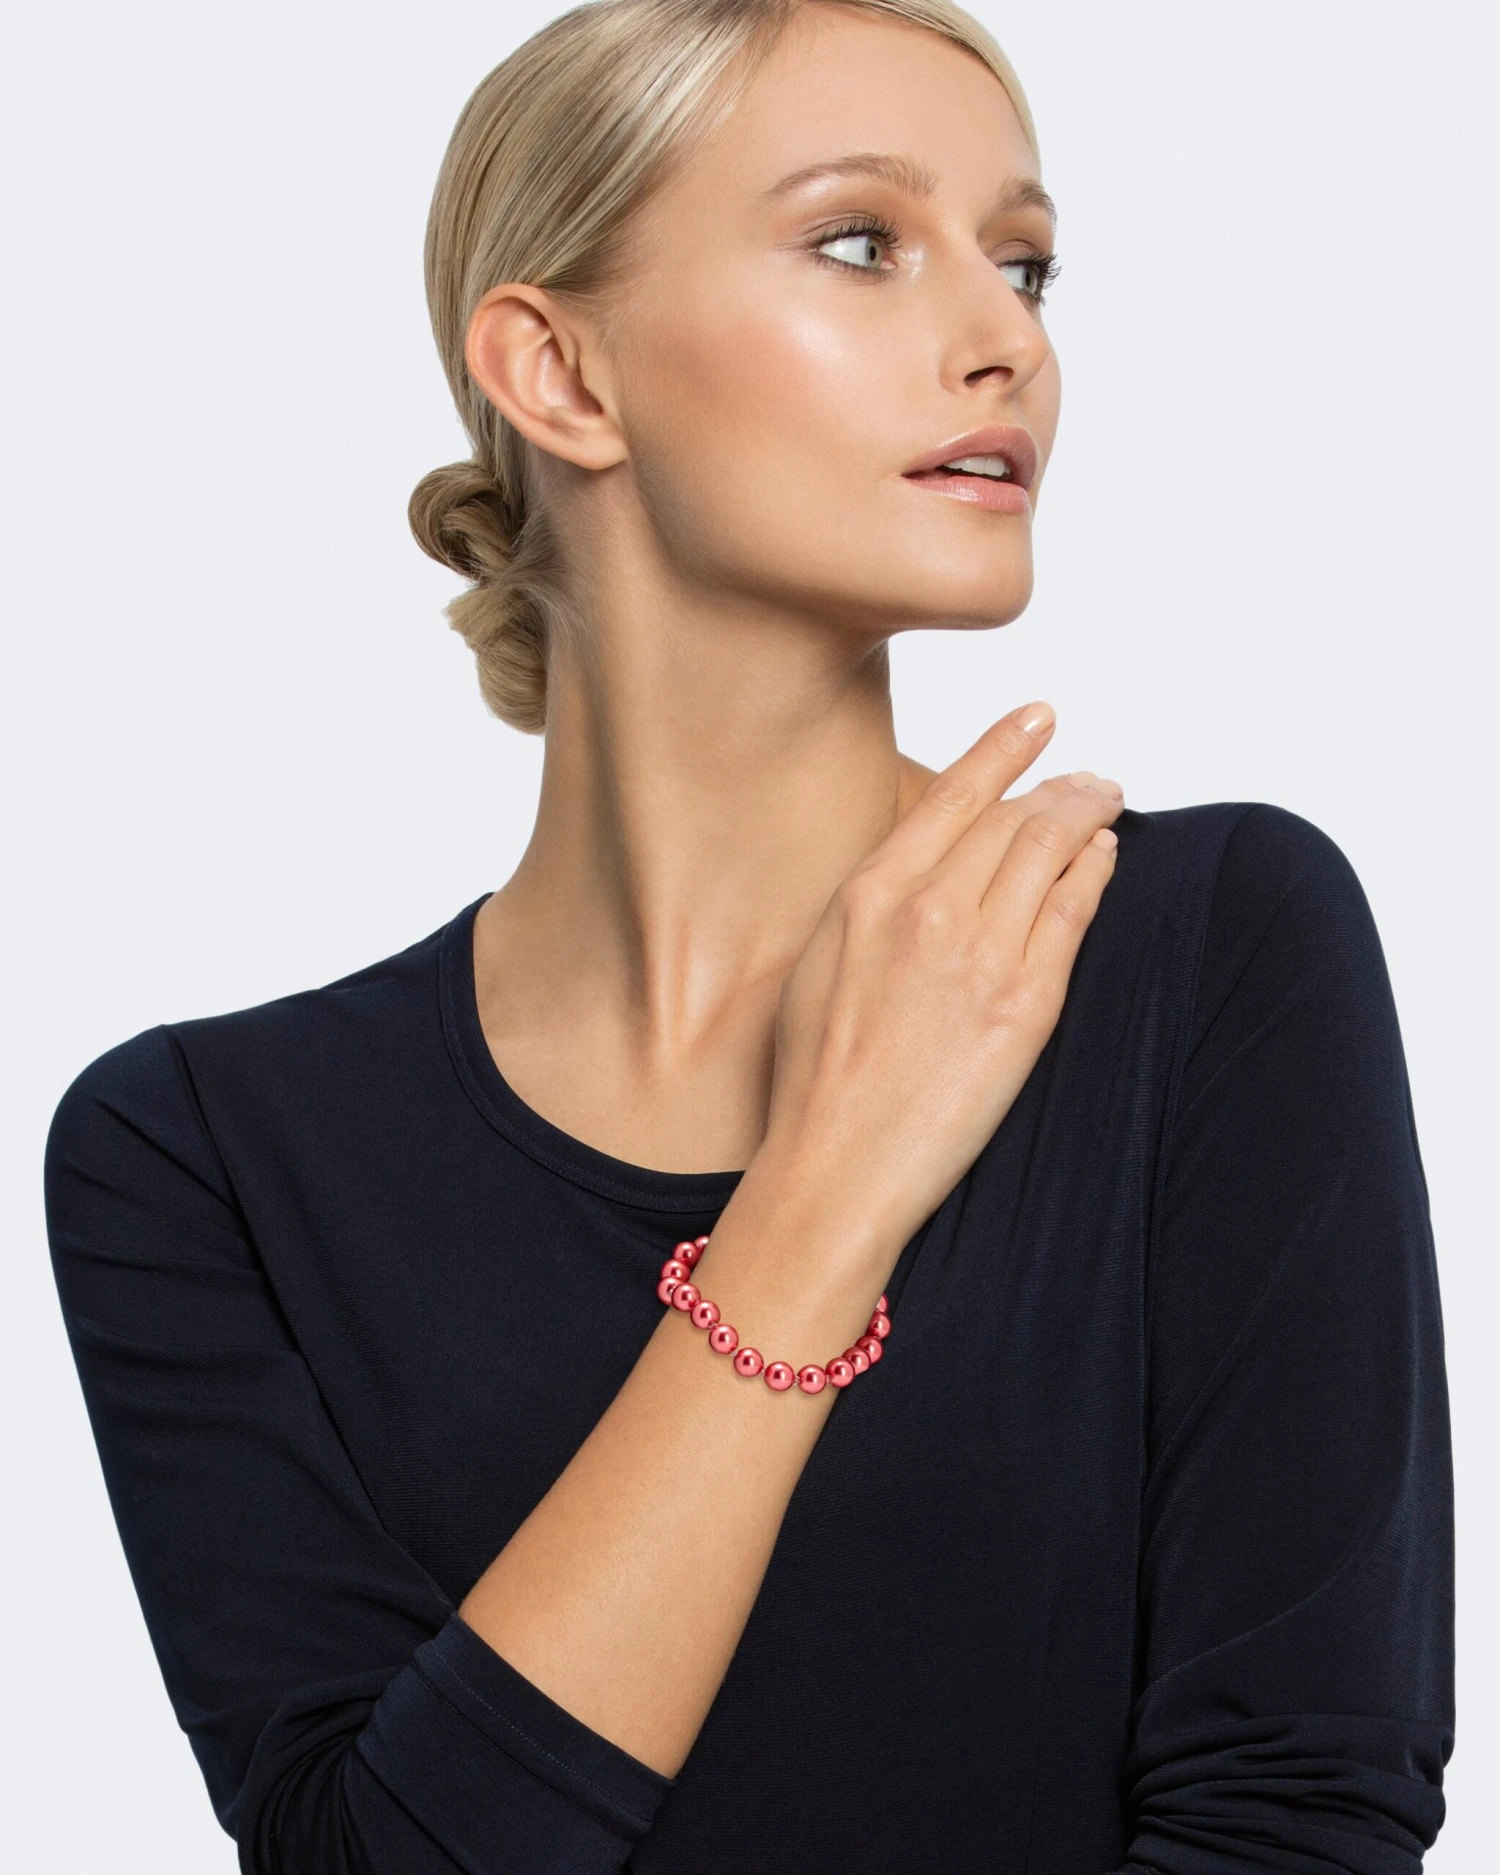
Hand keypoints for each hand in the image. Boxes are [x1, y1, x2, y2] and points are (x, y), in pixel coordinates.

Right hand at [755, 702, 1122, 1255]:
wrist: (836, 1162)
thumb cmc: (815, 1077)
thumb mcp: (820, 964)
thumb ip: (871, 907)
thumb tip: (918, 871)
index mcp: (868, 894)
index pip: (953, 795)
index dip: (1002, 747)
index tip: (1037, 718)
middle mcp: (926, 910)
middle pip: (1012, 817)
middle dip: (1059, 784)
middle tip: (1088, 778)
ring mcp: (979, 955)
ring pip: (1051, 851)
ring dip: (1087, 815)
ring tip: (1106, 802)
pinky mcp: (1024, 1005)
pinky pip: (1075, 913)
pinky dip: (1096, 871)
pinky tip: (1106, 855)